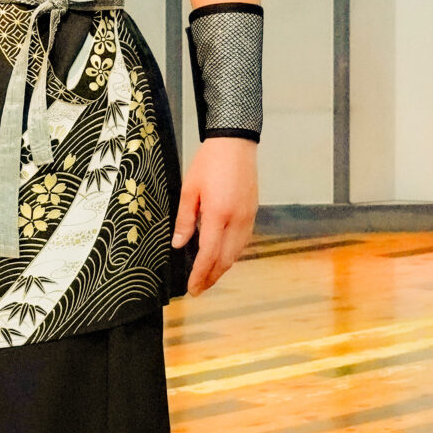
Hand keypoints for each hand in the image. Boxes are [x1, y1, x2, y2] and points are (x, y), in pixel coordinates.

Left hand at [172, 137, 257, 295]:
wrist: (235, 143)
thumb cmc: (209, 162)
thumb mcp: (189, 189)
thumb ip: (184, 220)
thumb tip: (179, 244)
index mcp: (218, 214)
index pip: (209, 254)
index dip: (200, 274)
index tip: (192, 287)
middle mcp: (237, 220)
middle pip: (225, 259)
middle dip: (211, 278)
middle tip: (198, 289)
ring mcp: (248, 217)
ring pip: (237, 253)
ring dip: (222, 269)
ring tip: (208, 278)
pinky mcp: (253, 213)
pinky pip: (243, 242)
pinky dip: (232, 255)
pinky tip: (222, 257)